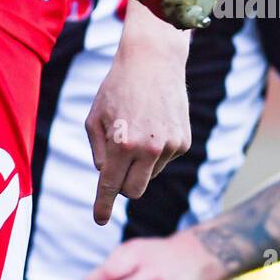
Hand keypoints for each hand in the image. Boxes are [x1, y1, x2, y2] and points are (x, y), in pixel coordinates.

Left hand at [85, 0, 189, 224]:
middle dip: (122, 186)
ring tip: (137, 129)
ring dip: (140, 164)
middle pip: (134, 191)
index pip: (111, 185)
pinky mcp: (184, 142)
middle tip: (116, 168)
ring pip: (150, 175)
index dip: (103, 205)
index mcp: (123, 143)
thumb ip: (99, 153)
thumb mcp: (95, 118)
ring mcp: (170, 147)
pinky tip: (153, 125)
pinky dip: (155, 152)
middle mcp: (149, 149)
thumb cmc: (117, 88)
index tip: (99, 219)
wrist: (154, 61)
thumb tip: (109, 178)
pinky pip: (164, 161)